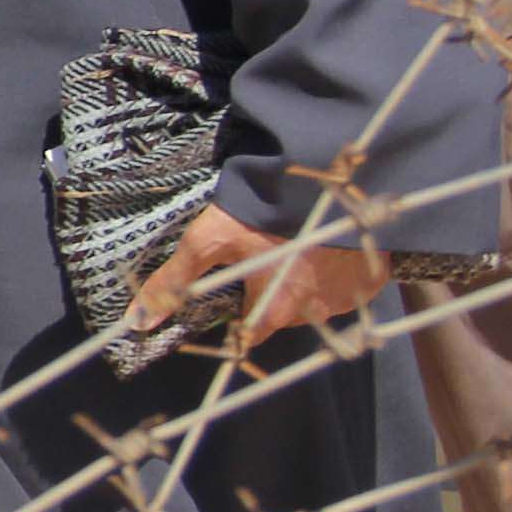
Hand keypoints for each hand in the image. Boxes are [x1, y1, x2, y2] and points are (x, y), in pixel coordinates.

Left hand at [133, 199, 388, 354]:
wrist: (327, 175)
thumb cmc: (263, 211)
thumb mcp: (208, 240)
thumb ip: (173, 281)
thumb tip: (138, 321)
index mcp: (274, 311)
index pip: (247, 335)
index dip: (233, 319)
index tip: (228, 297)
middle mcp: (316, 313)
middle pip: (279, 315)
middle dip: (266, 292)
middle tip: (260, 256)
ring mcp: (349, 297)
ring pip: (314, 300)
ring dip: (301, 281)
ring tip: (291, 246)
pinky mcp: (373, 279)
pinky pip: (349, 285)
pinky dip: (334, 271)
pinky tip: (322, 246)